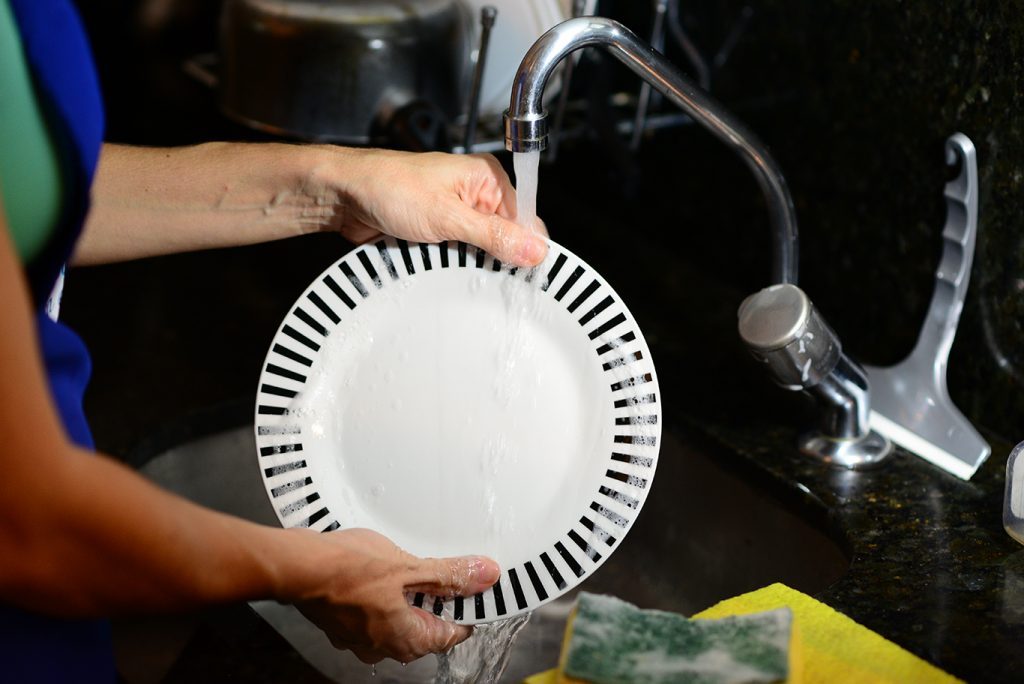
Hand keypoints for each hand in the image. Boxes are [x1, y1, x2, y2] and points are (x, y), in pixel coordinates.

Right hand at [286, 528, 499, 663]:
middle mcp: (384, 647)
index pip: (454, 631)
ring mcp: (361, 637)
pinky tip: (381, 571)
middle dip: (436, 597)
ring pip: (400, 617)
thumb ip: (449, 575)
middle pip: (427, 624)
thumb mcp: (409, 567)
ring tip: (407, 565)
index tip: (475, 584)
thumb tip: (483, 576)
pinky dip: (385, 594)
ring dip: (408, 593)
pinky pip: (376, 611)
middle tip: (441, 567)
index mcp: (407, 640)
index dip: (467, 605)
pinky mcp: (344, 622)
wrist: (298, 566)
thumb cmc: (346, 571)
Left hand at [320, 148, 548, 267]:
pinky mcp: (440, 230)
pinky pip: (459, 254)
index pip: (526, 216)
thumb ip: (494, 236)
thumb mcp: (448, 217)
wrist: (344, 195)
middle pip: (506, 236)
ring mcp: (457, 213)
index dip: (528, 246)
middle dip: (497, 257)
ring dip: (471, 262)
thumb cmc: (388, 187)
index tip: (526, 272)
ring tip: (452, 261)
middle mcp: (475, 193)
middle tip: (481, 270)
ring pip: (482, 249)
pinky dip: (452, 264)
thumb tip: (534, 249)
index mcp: (486, 177)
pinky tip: (442, 266)